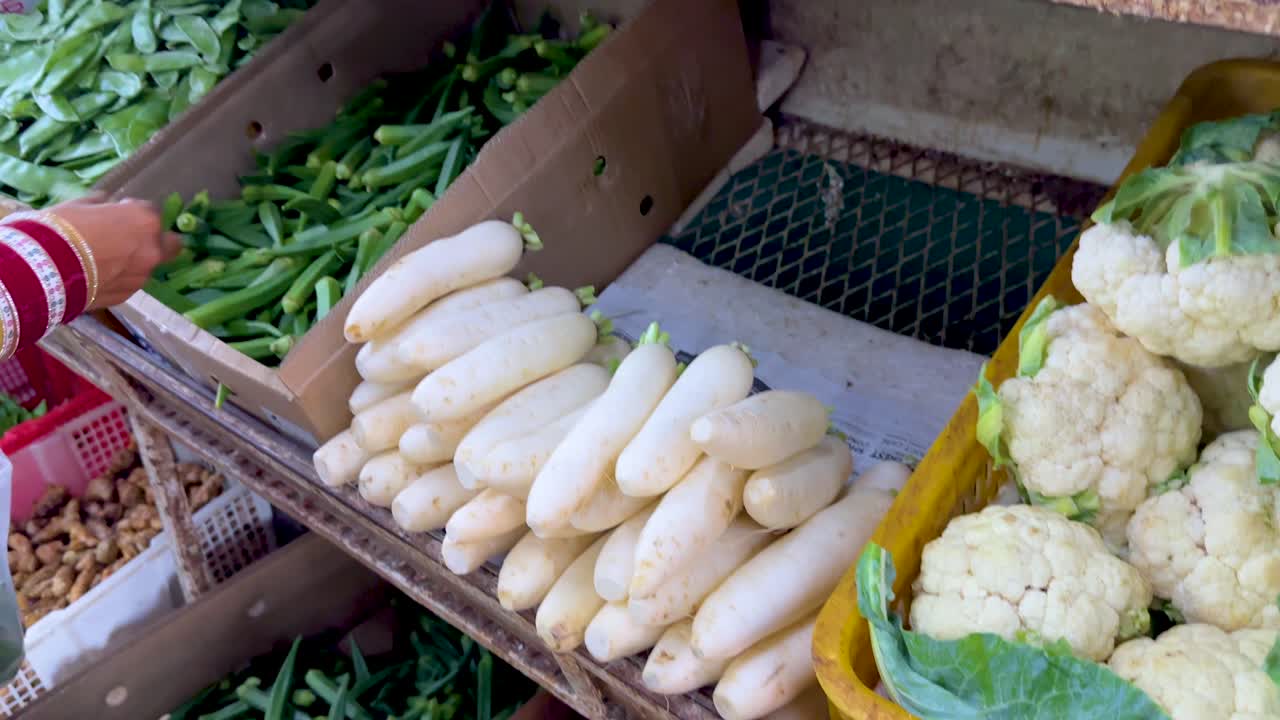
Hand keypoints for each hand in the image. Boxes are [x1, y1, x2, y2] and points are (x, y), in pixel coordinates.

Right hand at [50, 194, 182, 308]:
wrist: (43, 270)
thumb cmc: (61, 229)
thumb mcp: (80, 206)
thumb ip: (101, 205)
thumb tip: (106, 203)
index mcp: (144, 220)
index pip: (150, 211)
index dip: (133, 211)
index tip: (118, 213)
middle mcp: (152, 249)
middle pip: (170, 243)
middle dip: (155, 239)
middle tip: (131, 237)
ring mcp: (142, 275)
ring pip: (148, 265)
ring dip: (135, 261)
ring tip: (105, 260)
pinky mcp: (127, 295)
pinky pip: (130, 282)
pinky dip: (120, 277)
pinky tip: (98, 275)